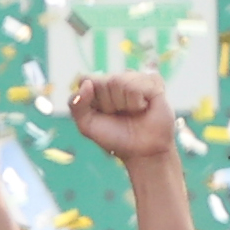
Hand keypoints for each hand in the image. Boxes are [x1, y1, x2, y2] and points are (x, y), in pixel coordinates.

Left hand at [64, 70, 178, 166]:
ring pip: (120, 80)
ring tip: (132, 111)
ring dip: (124, 103)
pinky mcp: (153, 81)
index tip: (100, 113)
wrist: (142, 150)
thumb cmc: (114, 137)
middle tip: (119, 114)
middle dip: (108, 102)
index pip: (86, 79)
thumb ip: (76, 105)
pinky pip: (138, 84)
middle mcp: (116, 80)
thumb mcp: (86, 125)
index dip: (92, 98)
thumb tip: (87, 82)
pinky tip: (144, 107)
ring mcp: (135, 79)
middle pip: (104, 80)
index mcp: (98, 88)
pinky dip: (137, 101)